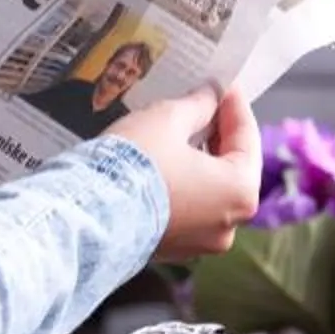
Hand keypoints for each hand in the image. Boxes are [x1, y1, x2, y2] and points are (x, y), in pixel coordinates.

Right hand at [116, 83, 261, 260]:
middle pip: (231, 167)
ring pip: (209, 190)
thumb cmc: (133, 165)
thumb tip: (209, 97)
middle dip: (218, 133)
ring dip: (200, 159)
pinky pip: (187, 209)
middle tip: (204, 102)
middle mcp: (229, 224)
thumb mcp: (168, 120)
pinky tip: (165, 161)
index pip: (247, 137)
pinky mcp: (173, 249)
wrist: (87, 214)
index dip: (234, 105)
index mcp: (240, 192)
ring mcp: (201, 242)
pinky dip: (182, 184)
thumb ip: (197, 105)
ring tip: (181, 129)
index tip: (226, 84)